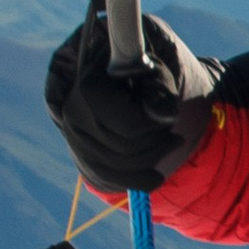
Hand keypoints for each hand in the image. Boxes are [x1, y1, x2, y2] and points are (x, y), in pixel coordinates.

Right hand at [44, 0, 217, 194]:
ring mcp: (75, 139)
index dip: (157, 126)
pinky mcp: (82, 156)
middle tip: (173, 132)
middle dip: (158, 142)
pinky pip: (110, 179)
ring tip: (170, 142)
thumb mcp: (155, 68)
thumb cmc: (140, 69)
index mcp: (89, 88)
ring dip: (153, 157)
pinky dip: (138, 180)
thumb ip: (160, 88)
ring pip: (121, 166)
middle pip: (126, 148)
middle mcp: (74, 116)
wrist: (116, 76)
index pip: (130, 126)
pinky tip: (157, 177)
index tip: (170, 114)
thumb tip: (164, 115)